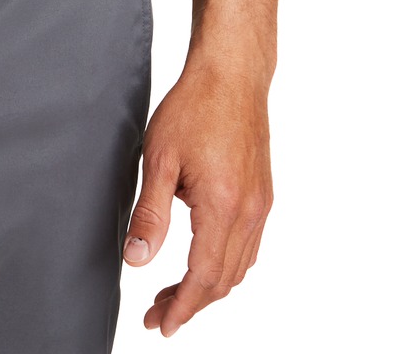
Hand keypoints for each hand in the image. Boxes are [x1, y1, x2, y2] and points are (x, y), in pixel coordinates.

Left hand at [123, 52, 273, 335]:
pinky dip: (226, 265)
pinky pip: (249, 246)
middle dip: (191, 304)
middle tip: (157, 314)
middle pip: (223, 280)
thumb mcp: (159, 158)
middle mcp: (250, 212)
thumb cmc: (194, 107)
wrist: (232, 74)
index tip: (160, 325)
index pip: (204, 277)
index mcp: (224, 206)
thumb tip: (137, 259)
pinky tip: (203, 260)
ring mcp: (261, 204)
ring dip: (208, 287)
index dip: (182, 307)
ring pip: (239, 267)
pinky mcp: (263, 194)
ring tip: (174, 292)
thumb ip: (150, 213)